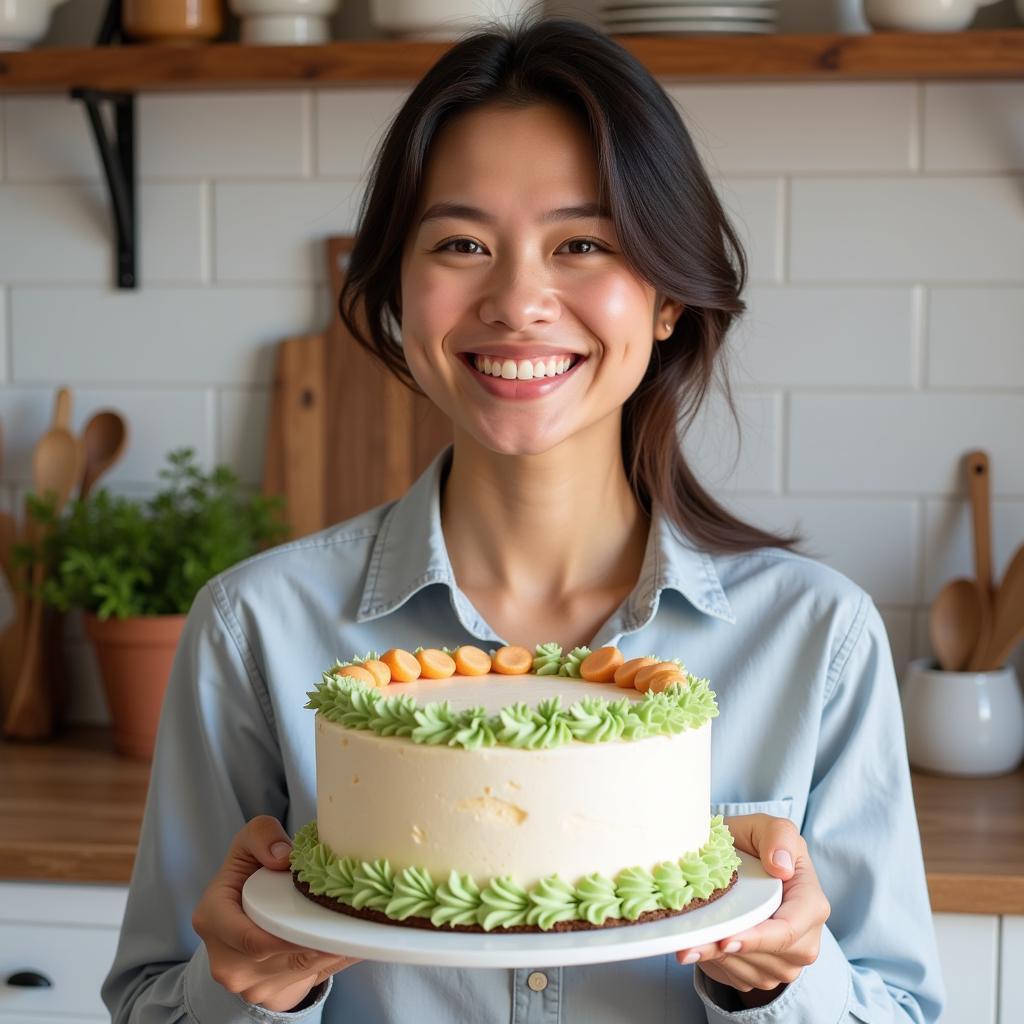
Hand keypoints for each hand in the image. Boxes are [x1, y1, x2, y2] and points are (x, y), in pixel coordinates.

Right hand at [193, 815, 360, 1012]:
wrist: (245, 913)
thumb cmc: (248, 872)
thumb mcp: (249, 842)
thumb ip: (262, 836)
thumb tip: (283, 857)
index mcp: (213, 920)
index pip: (250, 938)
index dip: (287, 935)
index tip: (320, 922)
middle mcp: (227, 960)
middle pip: (280, 958)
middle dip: (318, 943)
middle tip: (353, 924)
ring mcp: (248, 984)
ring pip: (300, 971)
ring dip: (331, 952)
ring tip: (358, 930)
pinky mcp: (271, 995)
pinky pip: (312, 980)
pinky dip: (335, 962)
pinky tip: (353, 942)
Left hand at [674, 814, 829, 1007]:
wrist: (744, 866)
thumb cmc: (759, 846)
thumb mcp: (767, 827)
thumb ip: (778, 835)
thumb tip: (781, 866)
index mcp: (811, 904)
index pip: (790, 929)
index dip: (760, 937)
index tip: (728, 939)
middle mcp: (805, 940)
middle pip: (769, 955)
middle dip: (728, 951)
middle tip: (689, 946)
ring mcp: (785, 962)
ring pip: (750, 970)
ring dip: (716, 959)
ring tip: (687, 943)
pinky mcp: (763, 974)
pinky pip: (739, 977)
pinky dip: (715, 965)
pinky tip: (698, 947)